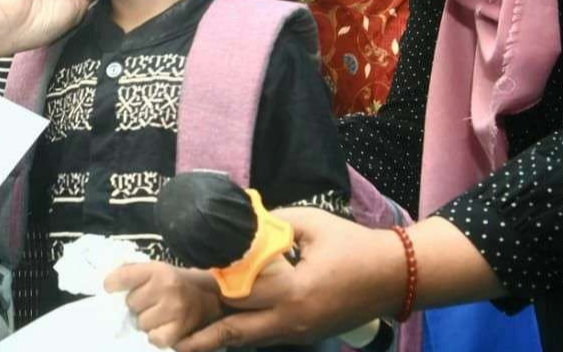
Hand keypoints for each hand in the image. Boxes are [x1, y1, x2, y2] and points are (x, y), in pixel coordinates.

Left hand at [104, 262, 222, 348]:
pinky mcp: (180, 329)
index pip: (123, 277)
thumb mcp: (156, 269)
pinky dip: (156, 336)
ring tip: (159, 314)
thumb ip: (132, 271)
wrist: (210, 297)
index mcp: (158, 270)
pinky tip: (163, 327)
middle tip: (150, 302)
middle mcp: (166, 287)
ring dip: (147, 321)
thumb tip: (106, 282)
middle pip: (131, 303)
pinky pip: (154, 338)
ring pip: (141, 323)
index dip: (112, 284)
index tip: (110, 288)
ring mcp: (174, 309)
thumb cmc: (176, 283)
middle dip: (137, 305)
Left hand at [171, 208, 404, 351]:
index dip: (211, 283)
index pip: (240, 290)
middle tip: (167, 326)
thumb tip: (239, 224)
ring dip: (216, 336)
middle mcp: (292, 320)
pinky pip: (262, 336)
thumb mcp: (310, 224)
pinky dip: (239, 332)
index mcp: (293, 291)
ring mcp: (298, 333)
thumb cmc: (353, 245)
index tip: (182, 277)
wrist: (395, 276)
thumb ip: (270, 224)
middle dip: (202, 327)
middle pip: (234, 330)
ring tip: (180, 337)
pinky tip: (216, 328)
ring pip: (246, 339)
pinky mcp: (303, 336)